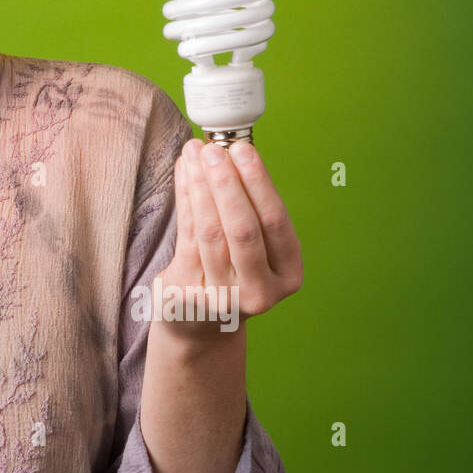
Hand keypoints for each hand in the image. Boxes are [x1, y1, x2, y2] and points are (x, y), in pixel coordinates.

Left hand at [153, 138, 302, 339]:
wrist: (200, 324)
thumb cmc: (232, 271)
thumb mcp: (254, 247)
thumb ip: (249, 206)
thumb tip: (232, 151)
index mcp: (288, 274)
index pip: (275, 223)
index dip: (258, 183)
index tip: (244, 148)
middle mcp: (260, 290)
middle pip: (243, 230)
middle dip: (228, 184)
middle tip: (214, 149)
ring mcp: (223, 297)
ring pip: (211, 232)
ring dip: (201, 186)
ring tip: (194, 153)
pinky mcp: (188, 295)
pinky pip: (187, 236)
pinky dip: (185, 198)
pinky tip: (184, 172)